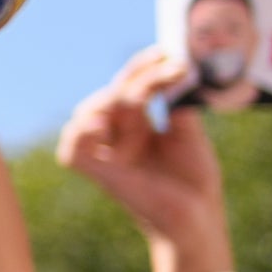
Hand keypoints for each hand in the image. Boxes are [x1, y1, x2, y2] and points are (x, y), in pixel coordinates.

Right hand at [57, 47, 231, 260]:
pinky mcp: (101, 175)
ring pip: (89, 112)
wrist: (198, 220)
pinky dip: (82, 133)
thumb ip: (177, 105)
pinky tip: (105, 122)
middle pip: (112, 94)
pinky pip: (73, 151)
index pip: (128, 85)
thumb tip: (175, 73)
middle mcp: (117, 137)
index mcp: (136, 126)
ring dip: (115, 97)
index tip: (166, 52)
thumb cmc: (193, 182)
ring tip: (145, 96)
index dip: (142, 66)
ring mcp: (108, 155)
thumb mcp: (190, 134)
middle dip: (138, 78)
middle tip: (170, 70)